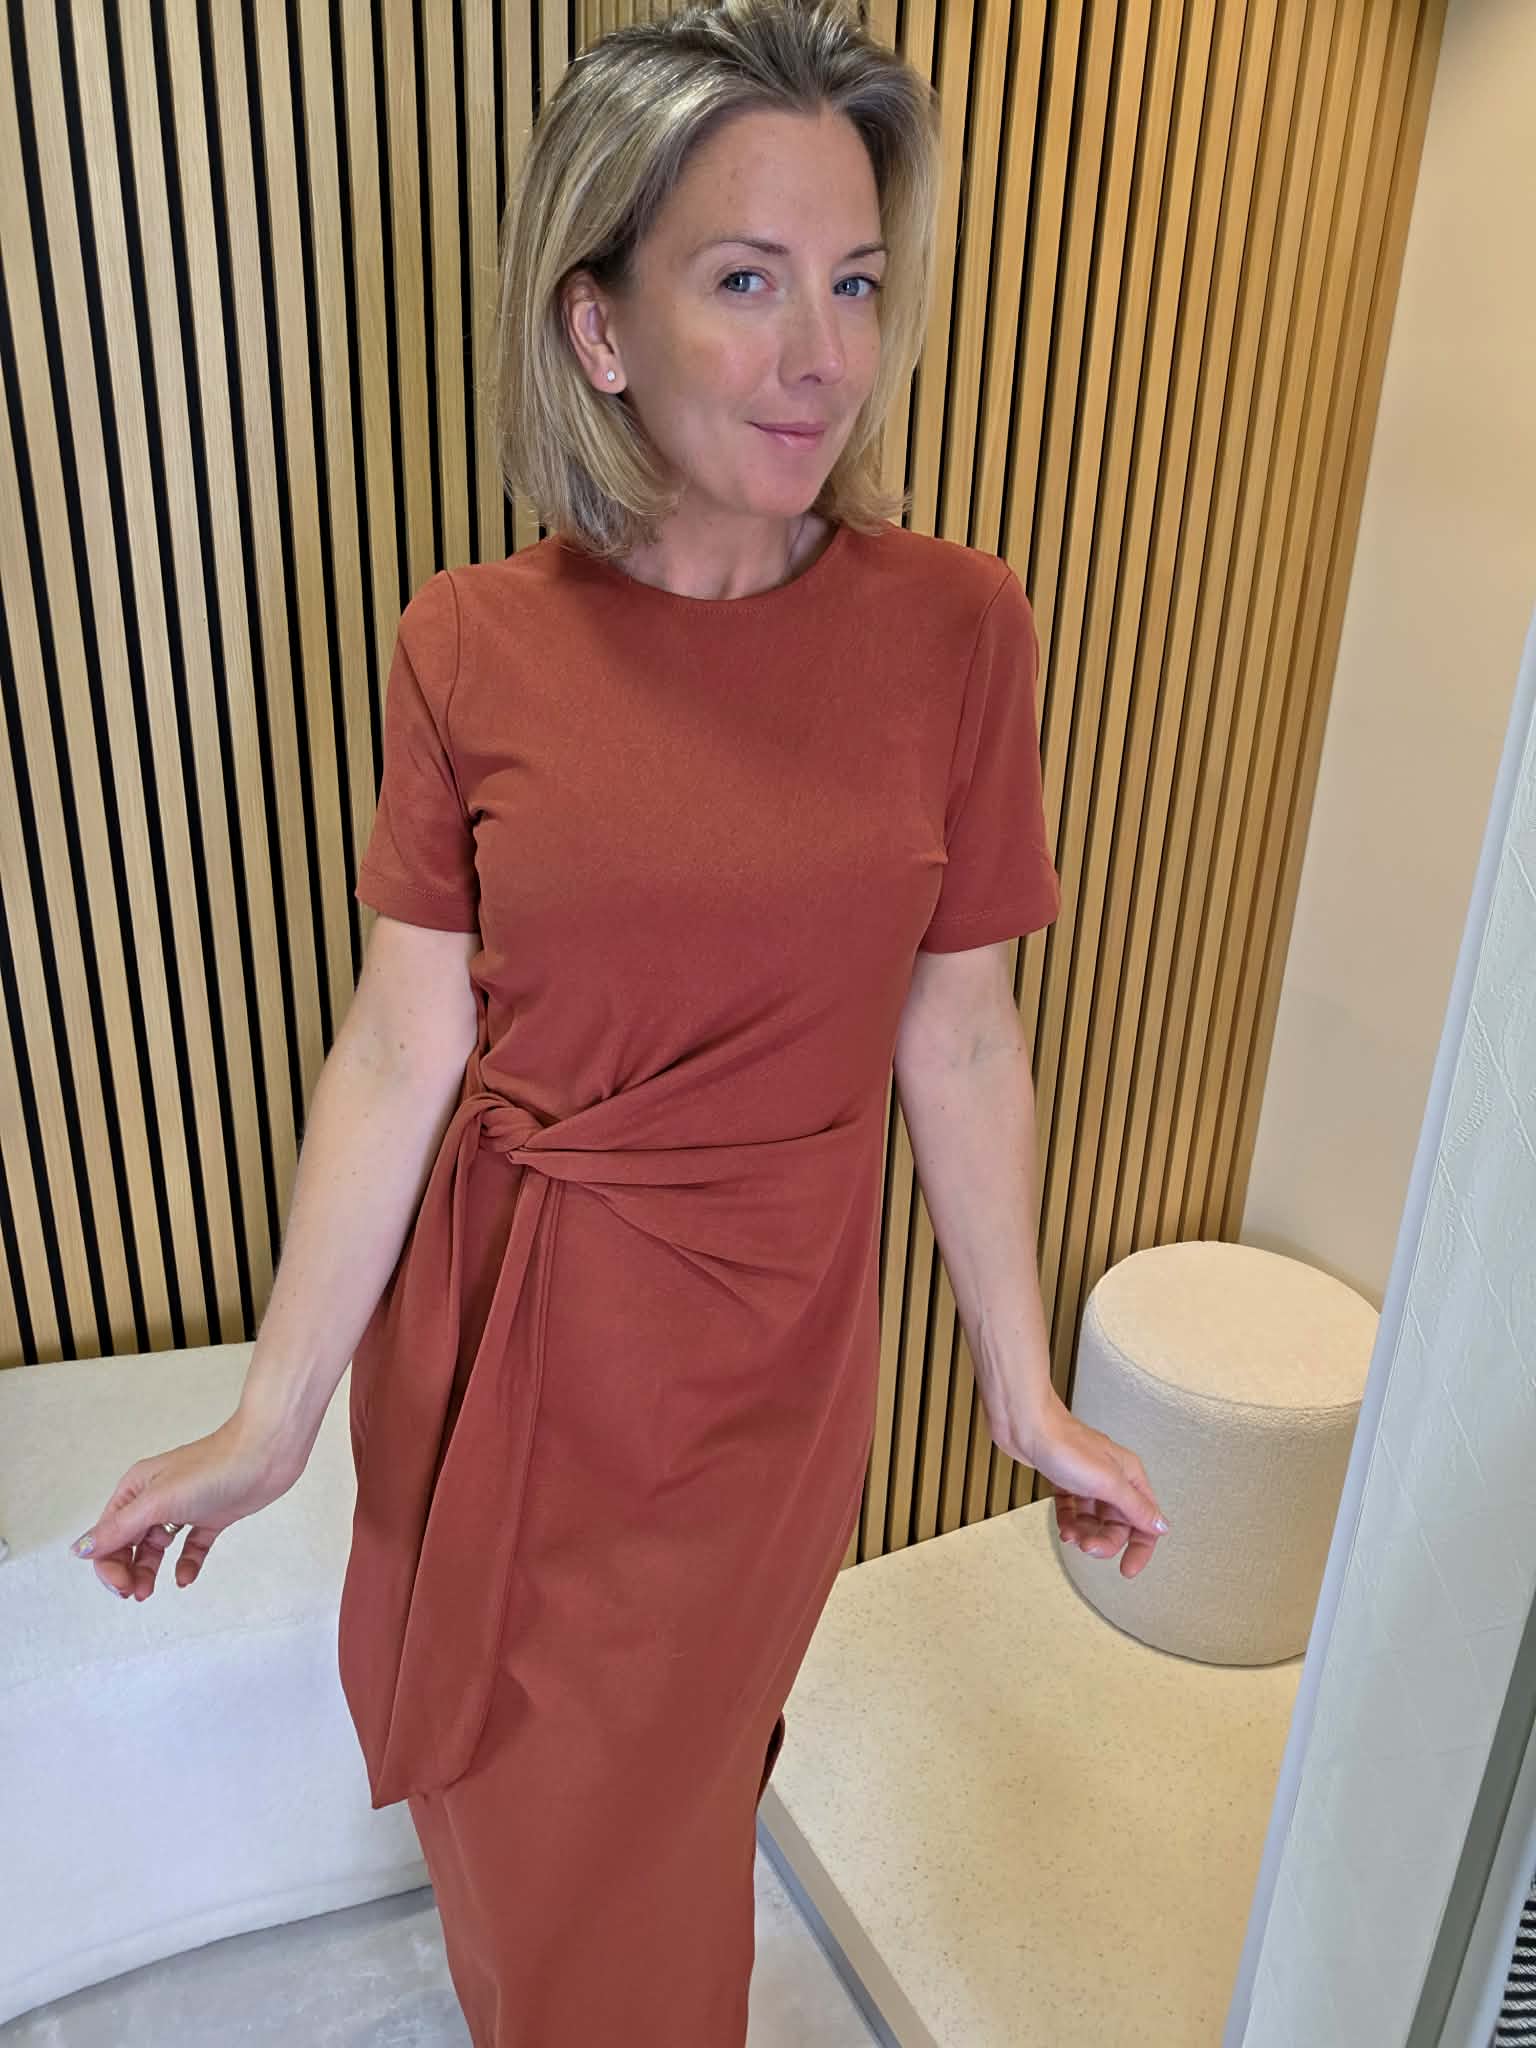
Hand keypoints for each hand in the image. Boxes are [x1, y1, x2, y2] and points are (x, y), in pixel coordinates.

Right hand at [66, 1412, 301, 1600]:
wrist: (267, 1453)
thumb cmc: (214, 1467)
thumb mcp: (157, 1502)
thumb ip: (119, 1529)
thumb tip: (80, 1550)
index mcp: (136, 1490)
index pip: (107, 1536)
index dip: (109, 1565)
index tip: (124, 1587)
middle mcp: (156, 1498)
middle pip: (128, 1543)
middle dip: (126, 1571)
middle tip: (137, 1593)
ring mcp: (185, 1507)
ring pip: (156, 1547)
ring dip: (149, 1570)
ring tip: (150, 1591)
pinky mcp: (212, 1516)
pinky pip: (191, 1546)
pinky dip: (186, 1563)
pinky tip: (186, 1577)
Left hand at [1000, 1395, 1169, 1579]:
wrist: (1026, 1426)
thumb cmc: (1065, 1444)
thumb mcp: (1107, 1481)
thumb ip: (1135, 1507)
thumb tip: (1161, 1526)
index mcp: (1129, 1476)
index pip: (1145, 1521)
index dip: (1139, 1548)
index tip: (1127, 1569)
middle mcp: (1112, 1478)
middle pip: (1118, 1525)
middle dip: (1104, 1541)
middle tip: (1088, 1547)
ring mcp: (1088, 1480)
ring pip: (1094, 1521)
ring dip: (1084, 1534)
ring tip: (1071, 1537)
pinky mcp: (1066, 1481)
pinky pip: (1074, 1512)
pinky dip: (1069, 1522)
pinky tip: (1064, 1527)